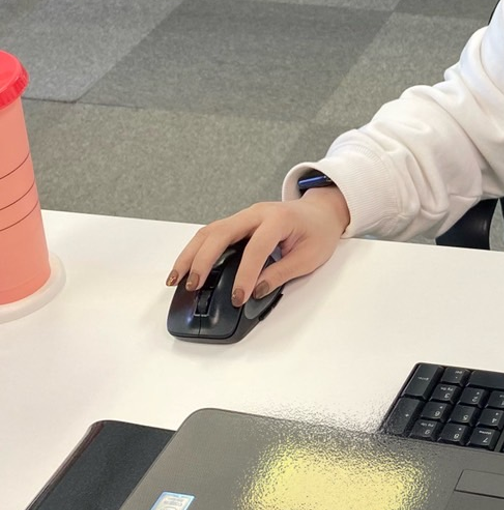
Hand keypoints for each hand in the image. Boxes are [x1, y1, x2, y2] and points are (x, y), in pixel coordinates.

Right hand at [166, 191, 350, 307]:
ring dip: (190, 254)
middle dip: (203, 261)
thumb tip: (256, 290)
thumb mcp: (310, 257)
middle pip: (220, 233)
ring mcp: (244, 215)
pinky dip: (196, 250)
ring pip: (208, 232)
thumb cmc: (319, 231)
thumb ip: (282, 273)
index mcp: (278, 219)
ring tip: (177, 279)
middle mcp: (256, 213)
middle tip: (193, 286)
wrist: (321, 211)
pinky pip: (212, 234)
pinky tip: (187, 267)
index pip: (255, 249)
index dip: (244, 275)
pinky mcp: (238, 222)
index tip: (238, 298)